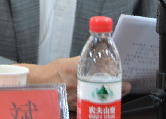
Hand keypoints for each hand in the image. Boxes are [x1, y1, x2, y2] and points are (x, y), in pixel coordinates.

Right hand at [16, 57, 131, 110]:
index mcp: (71, 67)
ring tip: (120, 94)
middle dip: (115, 87)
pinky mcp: (72, 105)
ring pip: (96, 97)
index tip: (120, 72)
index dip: (109, 72)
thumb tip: (99, 60)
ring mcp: (72, 95)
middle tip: (127, 86)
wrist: (38, 84)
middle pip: (99, 85)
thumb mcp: (67, 61)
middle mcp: (72, 82)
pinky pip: (88, 106)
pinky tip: (106, 104)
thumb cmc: (53, 71)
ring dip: (109, 96)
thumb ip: (82, 61)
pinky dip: (98, 104)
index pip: (94, 68)